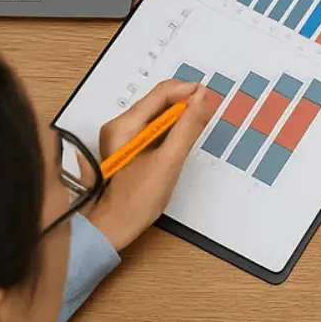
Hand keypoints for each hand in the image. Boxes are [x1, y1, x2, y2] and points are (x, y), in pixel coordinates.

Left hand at [88, 79, 217, 249]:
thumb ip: (187, 127)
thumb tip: (203, 97)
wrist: (111, 228)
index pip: (162, 93)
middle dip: (186, 105)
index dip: (189, 92)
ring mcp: (123, 136)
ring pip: (159, 114)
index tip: (210, 101)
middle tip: (206, 118)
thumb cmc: (135, 201)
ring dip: (181, 118)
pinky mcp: (129, 146)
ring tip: (196, 132)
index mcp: (124, 126)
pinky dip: (172, 130)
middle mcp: (120, 126)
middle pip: (160, 101)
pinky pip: (155, 128)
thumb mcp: (168, 162)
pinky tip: (180, 143)